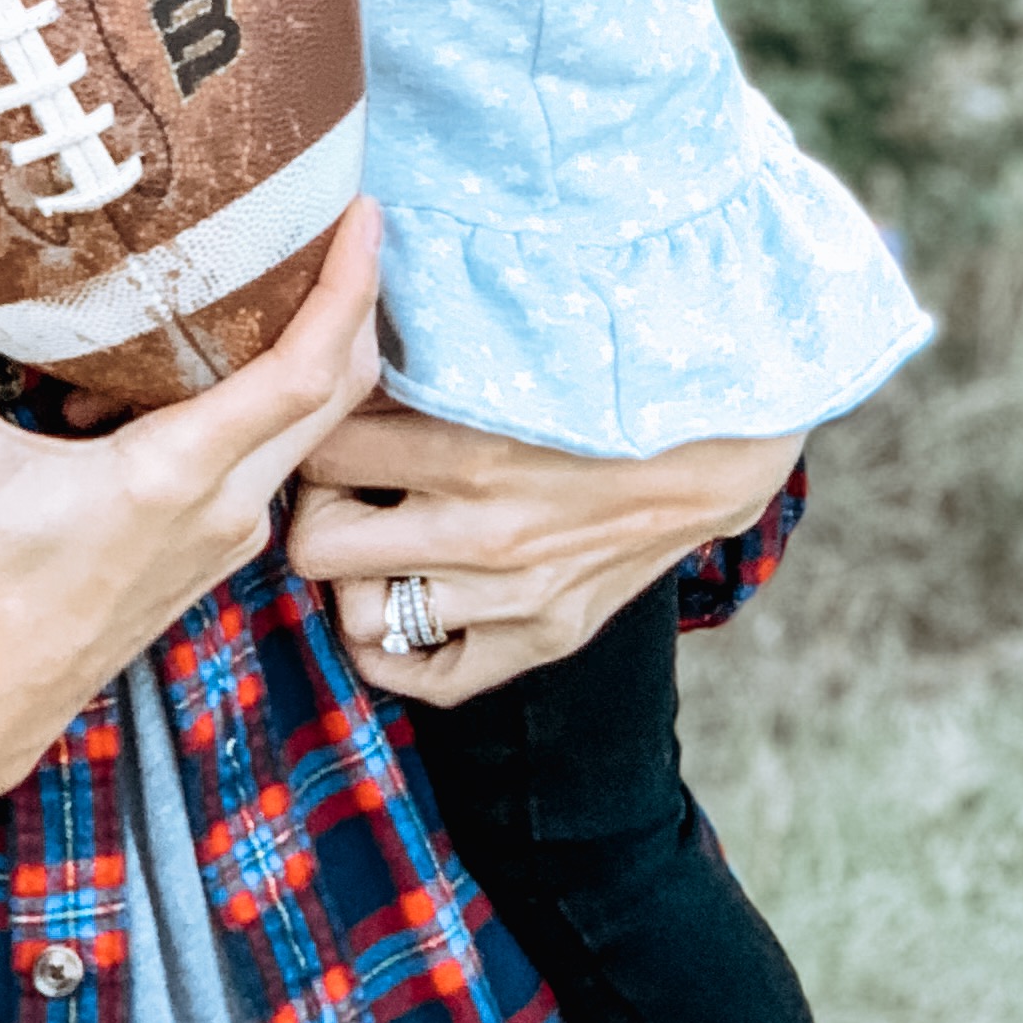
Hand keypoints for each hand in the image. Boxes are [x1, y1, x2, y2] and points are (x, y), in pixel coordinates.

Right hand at [0, 207, 382, 926]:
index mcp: (178, 474)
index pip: (305, 372)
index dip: (347, 288)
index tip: (366, 214)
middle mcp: (227, 506)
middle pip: (334, 391)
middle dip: (353, 301)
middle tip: (341, 216)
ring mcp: (230, 534)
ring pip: (305, 427)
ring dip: (302, 351)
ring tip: (265, 274)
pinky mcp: (215, 550)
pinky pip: (267, 459)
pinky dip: (252, 401)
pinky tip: (173, 370)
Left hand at [289, 399, 802, 706]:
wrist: (709, 449)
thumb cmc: (603, 390)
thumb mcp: (508, 358)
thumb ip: (426, 364)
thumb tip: (341, 344)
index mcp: (470, 447)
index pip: (324, 451)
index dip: (313, 433)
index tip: (330, 422)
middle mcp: (483, 532)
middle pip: (318, 544)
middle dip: (318, 510)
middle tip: (341, 488)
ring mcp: (512, 596)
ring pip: (361, 616)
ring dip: (358, 578)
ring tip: (377, 543)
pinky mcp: (543, 635)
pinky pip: (431, 678)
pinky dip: (398, 652)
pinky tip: (399, 611)